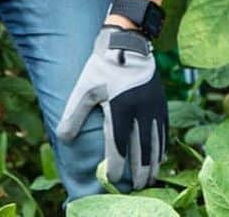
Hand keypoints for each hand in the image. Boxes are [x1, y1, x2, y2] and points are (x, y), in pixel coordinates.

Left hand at [57, 26, 166, 189]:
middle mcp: (140, 111)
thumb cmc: (103, 66)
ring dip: (153, 163)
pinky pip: (164, 130)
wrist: (128, 42)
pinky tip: (160, 156)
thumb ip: (75, 114)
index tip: (113, 179)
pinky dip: (163, 146)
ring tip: (150, 178)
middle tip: (137, 187)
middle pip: (142, 151)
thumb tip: (64, 139)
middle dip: (139, 172)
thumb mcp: (85, 88)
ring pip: (156, 143)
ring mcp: (153, 106)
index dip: (117, 167)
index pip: (119, 148)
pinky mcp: (161, 101)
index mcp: (120, 110)